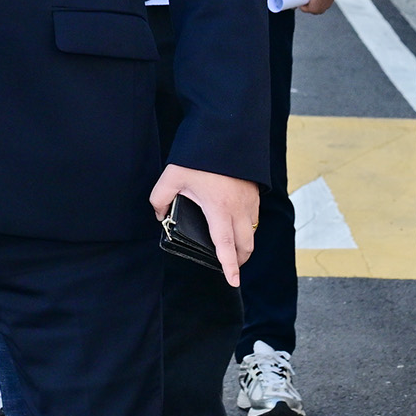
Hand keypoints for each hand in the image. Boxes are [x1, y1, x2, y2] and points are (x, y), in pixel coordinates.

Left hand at [150, 165, 260, 286]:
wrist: (226, 133)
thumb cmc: (199, 157)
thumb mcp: (171, 176)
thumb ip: (160, 199)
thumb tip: (161, 216)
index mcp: (219, 208)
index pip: (226, 246)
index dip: (230, 266)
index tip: (233, 281)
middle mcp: (238, 209)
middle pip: (245, 245)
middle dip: (239, 261)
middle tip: (229, 268)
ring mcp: (249, 201)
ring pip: (251, 233)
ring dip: (244, 245)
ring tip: (230, 248)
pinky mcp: (255, 194)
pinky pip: (254, 219)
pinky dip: (247, 228)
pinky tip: (234, 225)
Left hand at [289, 0, 340, 16]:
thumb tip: (292, 4)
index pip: (313, 9)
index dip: (305, 8)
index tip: (301, 4)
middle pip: (320, 10)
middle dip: (311, 8)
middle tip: (304, 1)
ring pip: (325, 6)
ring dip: (317, 5)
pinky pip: (329, 1)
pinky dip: (323, 1)